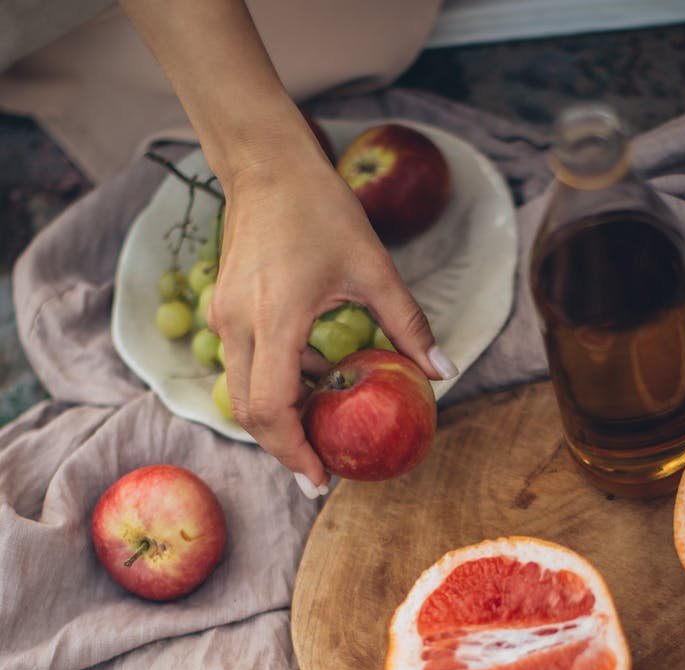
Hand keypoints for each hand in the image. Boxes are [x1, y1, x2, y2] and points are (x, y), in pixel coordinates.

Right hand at [207, 132, 456, 497]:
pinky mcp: (224, 309)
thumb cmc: (321, 207)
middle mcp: (239, 325)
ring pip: (243, 392)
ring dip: (282, 417)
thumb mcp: (374, 267)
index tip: (320, 478)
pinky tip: (316, 378)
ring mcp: (225, 317)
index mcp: (274, 319)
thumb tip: (444, 371)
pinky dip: (276, 384)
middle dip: (285, 447)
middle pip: (249, 412)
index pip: (270, 408)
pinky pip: (245, 365)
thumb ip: (407, 324)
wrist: (264, 162)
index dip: (293, 451)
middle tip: (322, 470)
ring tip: (324, 428)